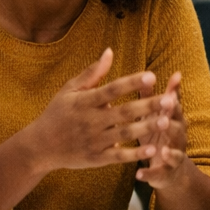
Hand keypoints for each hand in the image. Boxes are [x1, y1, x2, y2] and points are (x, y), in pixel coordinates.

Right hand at [24, 49, 178, 173]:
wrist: (39, 147)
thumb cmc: (57, 113)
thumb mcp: (69, 90)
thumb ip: (92, 73)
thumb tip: (110, 51)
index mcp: (84, 101)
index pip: (112, 89)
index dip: (132, 83)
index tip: (152, 76)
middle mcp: (90, 121)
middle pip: (123, 112)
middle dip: (147, 106)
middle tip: (169, 100)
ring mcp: (93, 141)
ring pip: (124, 134)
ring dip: (146, 128)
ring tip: (166, 121)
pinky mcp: (95, 158)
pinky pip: (118, 157)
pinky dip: (135, 154)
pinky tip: (153, 150)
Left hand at [135, 72, 192, 189]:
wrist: (171, 170)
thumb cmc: (159, 135)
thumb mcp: (156, 116)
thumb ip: (151, 97)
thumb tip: (147, 75)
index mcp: (174, 121)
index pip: (175, 106)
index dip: (175, 95)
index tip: (172, 83)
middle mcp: (178, 137)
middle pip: (178, 127)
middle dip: (172, 122)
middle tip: (165, 115)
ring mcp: (174, 156)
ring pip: (175, 152)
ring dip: (169, 150)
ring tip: (161, 148)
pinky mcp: (165, 173)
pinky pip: (158, 174)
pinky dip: (150, 174)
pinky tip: (138, 175)